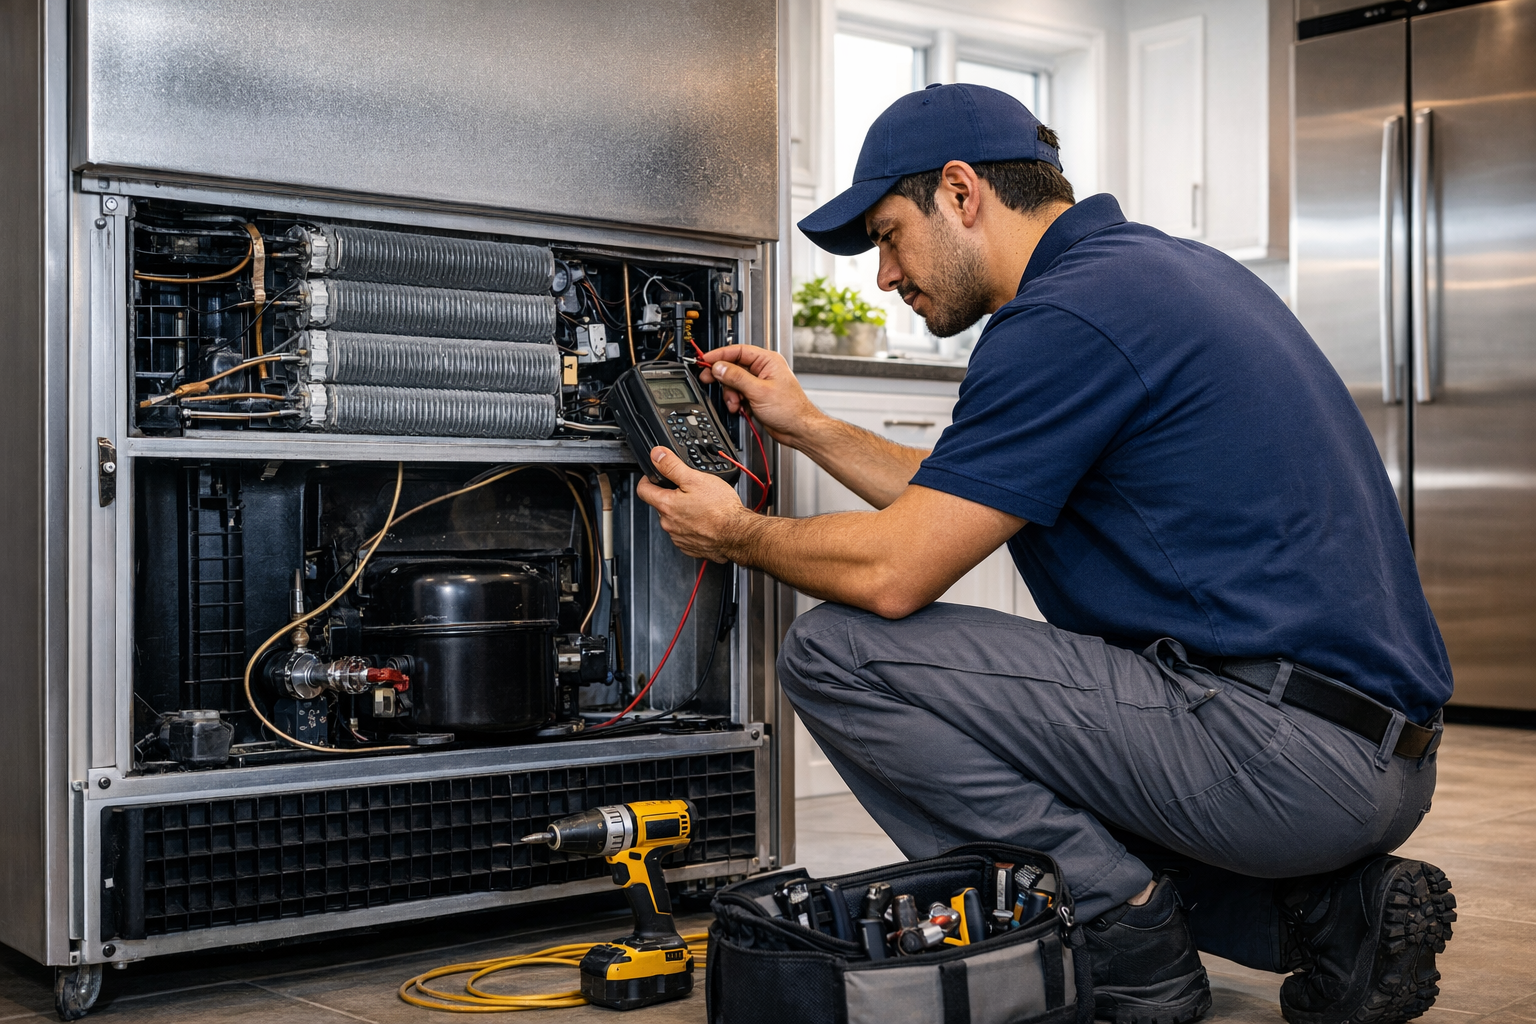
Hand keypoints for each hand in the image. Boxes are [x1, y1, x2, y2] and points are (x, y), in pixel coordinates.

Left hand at [636, 447, 754, 562]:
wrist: (738, 534)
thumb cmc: (720, 509)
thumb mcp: (695, 479)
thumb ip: (672, 466)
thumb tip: (657, 455)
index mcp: (666, 505)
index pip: (643, 490)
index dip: (648, 479)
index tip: (655, 476)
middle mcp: (668, 524)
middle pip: (661, 504)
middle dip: (671, 496)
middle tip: (689, 490)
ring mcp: (678, 537)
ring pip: (674, 519)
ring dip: (683, 512)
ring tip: (701, 506)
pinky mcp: (690, 547)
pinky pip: (685, 533)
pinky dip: (692, 526)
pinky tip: (705, 520)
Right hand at [698, 345, 823, 448]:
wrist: (798, 429)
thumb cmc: (790, 409)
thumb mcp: (758, 391)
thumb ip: (736, 377)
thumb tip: (719, 367)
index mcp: (768, 361)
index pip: (738, 350)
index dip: (720, 354)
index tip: (706, 360)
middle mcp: (763, 369)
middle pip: (733, 366)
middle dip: (723, 377)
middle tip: (709, 379)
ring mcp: (759, 383)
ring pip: (734, 382)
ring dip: (730, 394)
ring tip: (735, 403)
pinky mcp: (756, 396)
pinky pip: (738, 394)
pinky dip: (736, 401)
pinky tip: (740, 408)